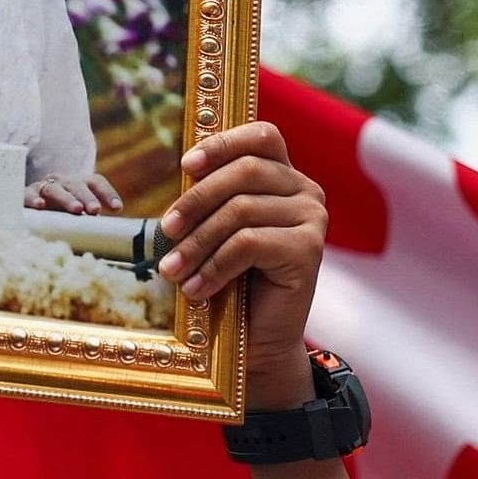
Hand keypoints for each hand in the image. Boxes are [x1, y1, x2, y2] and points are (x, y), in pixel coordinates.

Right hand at [22, 173, 120, 214]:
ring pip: (56, 189)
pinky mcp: (27, 194)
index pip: (96, 182)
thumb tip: (105, 240)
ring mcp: (44, 186)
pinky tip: (40, 206)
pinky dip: (34, 199)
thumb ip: (88, 222)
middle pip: (77, 185)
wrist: (29, 204)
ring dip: (66, 199)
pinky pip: (29, 194)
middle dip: (87, 197)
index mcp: (79, 184)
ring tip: (76, 209)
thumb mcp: (75, 214)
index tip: (117, 208)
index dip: (107, 193)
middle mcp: (63, 182)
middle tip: (95, 210)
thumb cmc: (58, 212)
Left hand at [154, 122, 328, 395]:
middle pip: (244, 173)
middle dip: (195, 201)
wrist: (257, 342)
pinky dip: (214, 266)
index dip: (224, 143)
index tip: (186, 165)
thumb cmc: (233, 282)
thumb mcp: (217, 230)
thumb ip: (211, 197)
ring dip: (196, 243)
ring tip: (171, 271)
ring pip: (241, 211)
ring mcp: (312, 218)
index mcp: (285, 176)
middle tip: (164, 232)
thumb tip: (183, 168)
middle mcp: (306, 191)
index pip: (263, 137)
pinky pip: (248, 244)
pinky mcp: (309, 250)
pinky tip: (196, 289)